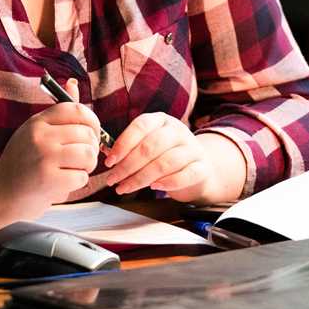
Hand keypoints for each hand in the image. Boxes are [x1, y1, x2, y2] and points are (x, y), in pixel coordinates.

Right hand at [0, 82, 101, 221]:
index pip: (76, 109)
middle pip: (87, 134)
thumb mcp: (35, 131)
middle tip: (82, 158)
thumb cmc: (23, 161)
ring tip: (75, 169)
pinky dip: (78, 182)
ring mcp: (44, 157)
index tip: (92, 133)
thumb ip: (58, 112)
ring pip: (88, 154)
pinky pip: (82, 177)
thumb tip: (73, 82)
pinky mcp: (48, 180)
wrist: (0, 192)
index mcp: (38, 121)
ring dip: (88, 165)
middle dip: (92, 147)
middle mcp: (40, 136)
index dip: (92, 121)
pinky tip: (65, 183)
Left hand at [103, 113, 245, 202]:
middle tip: (112, 180)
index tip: (109, 162)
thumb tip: (105, 152)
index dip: (123, 144)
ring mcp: (193, 148)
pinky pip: (185, 175)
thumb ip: (128, 147)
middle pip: (150, 146)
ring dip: (141, 178)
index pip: (141, 126)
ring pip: (165, 163)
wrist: (198, 168)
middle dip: (128, 166)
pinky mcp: (202, 167)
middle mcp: (178, 130)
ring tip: (125, 188)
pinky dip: (168, 183)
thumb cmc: (164, 156)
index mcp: (161, 120)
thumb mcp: (147, 145)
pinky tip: (154, 188)